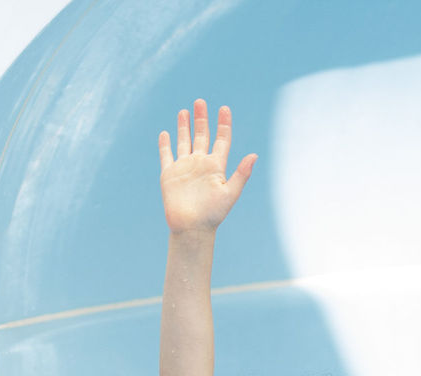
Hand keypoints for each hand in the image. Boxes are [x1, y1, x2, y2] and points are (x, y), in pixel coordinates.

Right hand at [159, 99, 255, 234]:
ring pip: (184, 141)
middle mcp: (201, 164)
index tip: (224, 108)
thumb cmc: (213, 215)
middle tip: (200, 102)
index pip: (221, 140)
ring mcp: (185, 168)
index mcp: (216, 166)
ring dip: (184, 126)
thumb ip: (242, 174)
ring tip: (185, 111)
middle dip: (202, 119)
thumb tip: (254, 155)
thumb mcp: (230, 193)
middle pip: (202, 136)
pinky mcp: (169, 174)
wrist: (191, 228)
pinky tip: (166, 133)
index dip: (223, 124)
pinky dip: (165, 144)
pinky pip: (166, 155)